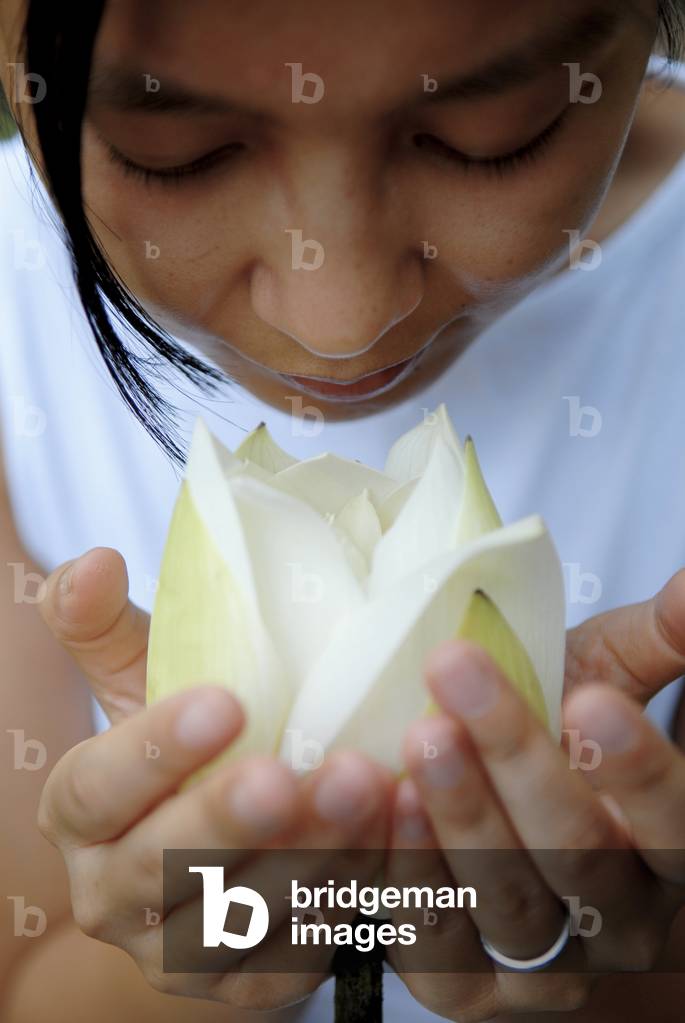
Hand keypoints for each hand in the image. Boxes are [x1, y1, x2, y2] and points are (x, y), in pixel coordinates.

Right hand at [37, 547, 392, 1009]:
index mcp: (81, 814)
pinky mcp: (248, 983)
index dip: (155, 749)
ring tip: (369, 791)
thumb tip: (98, 560)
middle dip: (231, 819)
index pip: (98, 788)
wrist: (210, 857)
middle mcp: (114, 894)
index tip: (227, 700)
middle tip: (298, 773)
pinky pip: (301, 952)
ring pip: (240, 919)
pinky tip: (395, 837)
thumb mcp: (141, 682)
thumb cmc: (183, 752)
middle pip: (162, 867)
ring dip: (308, 857)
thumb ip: (107, 625)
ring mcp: (181, 950)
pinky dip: (351, 897)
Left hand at [385, 568, 684, 1020]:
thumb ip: (654, 646)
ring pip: (510, 904)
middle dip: (518, 761)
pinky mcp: (468, 988)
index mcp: (667, 853)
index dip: (637, 770)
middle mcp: (621, 921)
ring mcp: (547, 968)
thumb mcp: (611, 687)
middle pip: (580, 856)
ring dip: (460, 819)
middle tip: (458, 672)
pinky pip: (436, 944)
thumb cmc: (565, 750)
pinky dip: (407, 878)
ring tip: (420, 740)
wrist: (521, 856)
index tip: (590, 701)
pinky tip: (382, 803)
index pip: (674, 826)